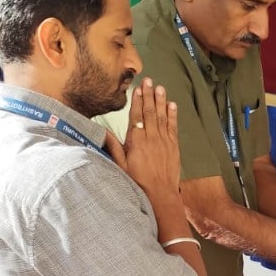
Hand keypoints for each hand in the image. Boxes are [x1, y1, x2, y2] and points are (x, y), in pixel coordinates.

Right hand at [115, 80, 181, 199]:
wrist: (160, 195)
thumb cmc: (137, 181)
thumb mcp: (120, 165)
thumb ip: (112, 146)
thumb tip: (101, 131)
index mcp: (136, 141)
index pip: (136, 116)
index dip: (137, 101)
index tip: (138, 88)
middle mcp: (151, 137)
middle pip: (150, 112)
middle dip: (149, 95)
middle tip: (149, 80)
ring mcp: (164, 141)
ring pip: (162, 117)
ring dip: (161, 101)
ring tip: (160, 87)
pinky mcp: (174, 147)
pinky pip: (173, 127)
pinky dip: (173, 115)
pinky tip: (172, 105)